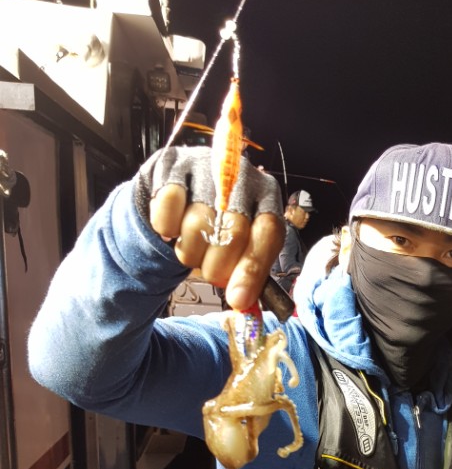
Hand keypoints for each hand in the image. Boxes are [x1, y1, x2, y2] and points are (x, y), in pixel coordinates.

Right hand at [136, 146, 284, 310]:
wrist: (180, 197)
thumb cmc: (216, 229)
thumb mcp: (241, 250)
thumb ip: (248, 275)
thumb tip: (243, 305)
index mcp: (267, 198)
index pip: (268, 234)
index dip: (252, 270)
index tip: (237, 299)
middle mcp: (242, 175)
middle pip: (233, 231)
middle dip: (218, 266)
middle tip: (211, 275)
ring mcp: (207, 165)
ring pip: (198, 223)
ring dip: (190, 251)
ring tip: (192, 250)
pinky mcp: (172, 163)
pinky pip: (167, 205)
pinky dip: (167, 227)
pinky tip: (172, 230)